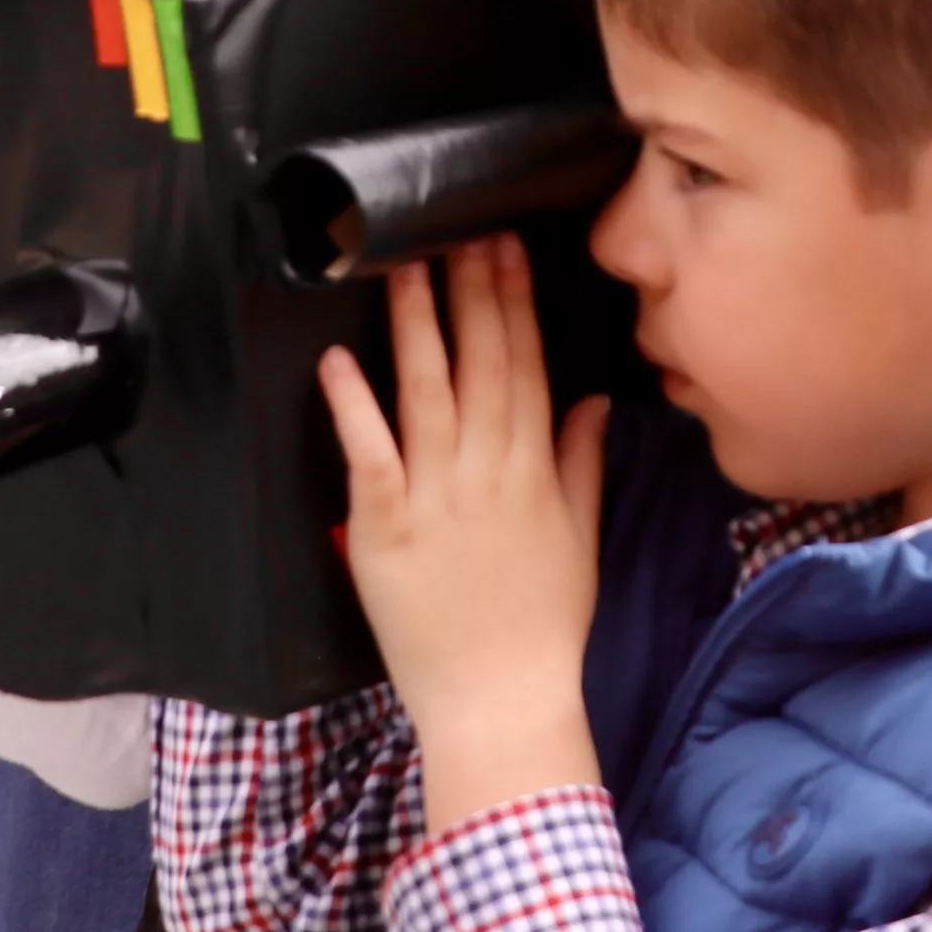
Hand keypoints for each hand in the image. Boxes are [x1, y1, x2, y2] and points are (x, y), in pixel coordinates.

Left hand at [316, 239, 606, 828]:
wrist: (503, 704)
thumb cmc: (542, 628)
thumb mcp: (581, 540)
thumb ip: (584, 464)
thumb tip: (593, 400)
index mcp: (537, 470)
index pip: (527, 366)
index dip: (514, 302)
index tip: (504, 246)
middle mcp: (489, 472)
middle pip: (481, 364)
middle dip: (471, 291)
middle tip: (457, 228)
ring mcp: (436, 498)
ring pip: (426, 393)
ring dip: (415, 326)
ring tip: (402, 267)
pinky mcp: (386, 529)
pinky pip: (369, 454)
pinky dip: (353, 405)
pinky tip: (338, 360)